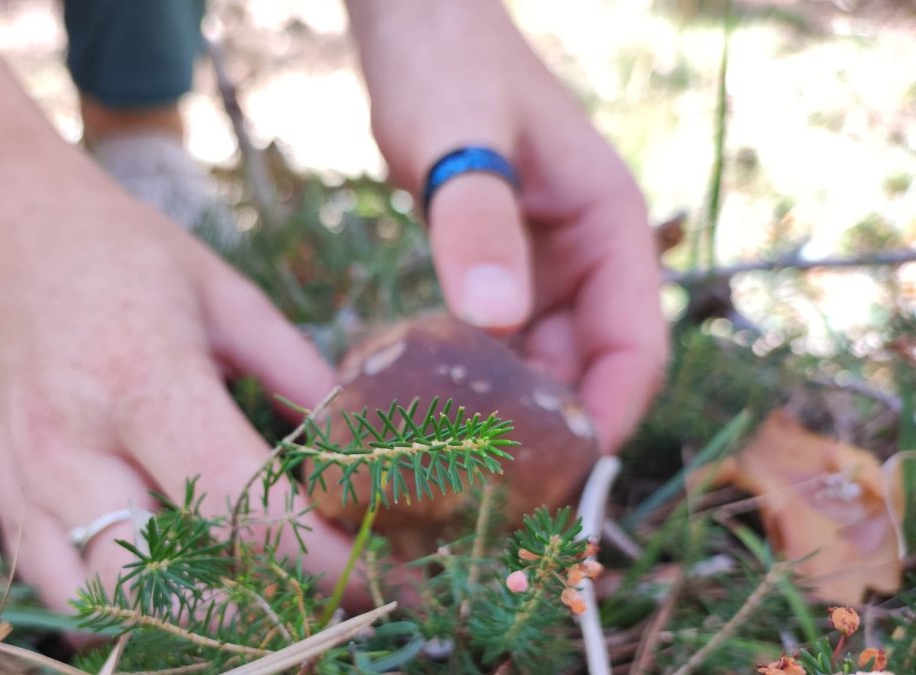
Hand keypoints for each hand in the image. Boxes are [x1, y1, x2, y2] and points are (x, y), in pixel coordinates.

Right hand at [0, 187, 365, 611]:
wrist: (7, 236)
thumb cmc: (126, 255)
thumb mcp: (227, 293)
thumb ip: (294, 372)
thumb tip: (357, 446)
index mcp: (142, 380)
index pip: (236, 498)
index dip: (315, 553)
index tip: (376, 576)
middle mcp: (73, 444)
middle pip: (159, 582)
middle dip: (248, 611)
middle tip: (313, 601)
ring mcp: (28, 480)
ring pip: (99, 604)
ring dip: (178, 616)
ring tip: (242, 594)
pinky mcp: (5, 497)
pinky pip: (61, 587)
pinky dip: (118, 602)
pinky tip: (168, 576)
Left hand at [349, 0, 667, 452]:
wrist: (415, 29)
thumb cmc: (448, 68)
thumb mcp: (459, 140)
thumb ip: (476, 222)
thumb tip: (499, 320)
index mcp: (610, 227)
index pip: (635, 344)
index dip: (608, 414)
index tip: (563, 472)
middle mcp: (585, 254)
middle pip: (587, 367)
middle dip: (551, 428)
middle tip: (495, 489)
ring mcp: (540, 263)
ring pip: (539, 360)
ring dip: (507, 409)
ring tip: (458, 462)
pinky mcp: (494, 266)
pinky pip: (496, 338)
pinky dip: (471, 374)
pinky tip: (430, 405)